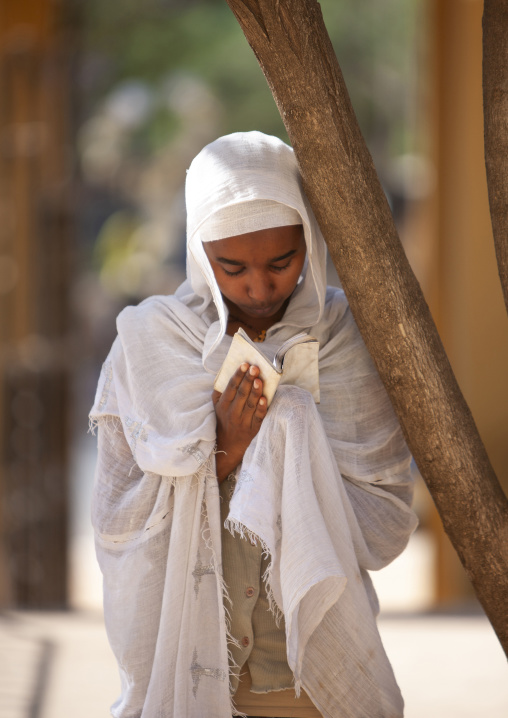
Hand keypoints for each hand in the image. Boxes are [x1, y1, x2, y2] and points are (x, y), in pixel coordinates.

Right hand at [212, 363, 267, 481]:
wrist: (227, 446)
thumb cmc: (223, 421)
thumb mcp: (216, 407)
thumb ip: (219, 392)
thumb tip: (225, 373)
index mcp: (223, 405)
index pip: (231, 388)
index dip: (238, 375)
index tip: (244, 364)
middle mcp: (232, 413)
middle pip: (241, 394)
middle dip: (248, 379)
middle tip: (254, 367)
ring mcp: (243, 422)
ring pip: (250, 404)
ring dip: (256, 391)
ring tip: (259, 379)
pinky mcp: (253, 429)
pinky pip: (258, 417)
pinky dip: (262, 408)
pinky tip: (265, 398)